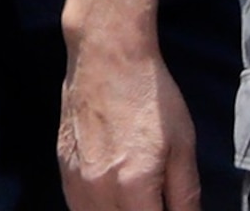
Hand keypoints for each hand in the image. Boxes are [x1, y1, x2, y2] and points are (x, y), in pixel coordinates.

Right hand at [58, 33, 201, 210]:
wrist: (107, 54)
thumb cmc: (149, 95)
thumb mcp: (183, 146)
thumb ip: (186, 195)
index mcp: (133, 186)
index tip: (169, 206)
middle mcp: (99, 189)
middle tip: (155, 200)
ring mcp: (76, 179)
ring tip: (137, 200)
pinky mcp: (63, 167)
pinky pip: (78, 207)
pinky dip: (97, 210)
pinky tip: (114, 199)